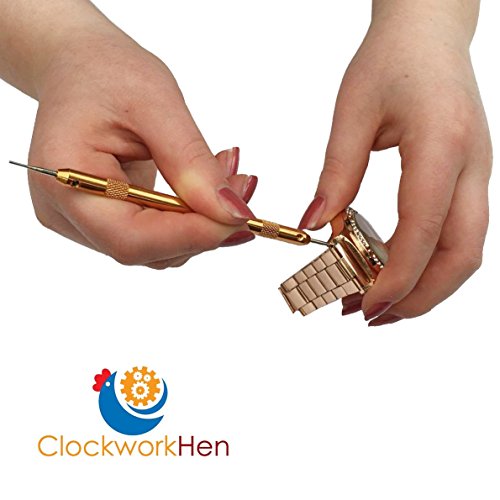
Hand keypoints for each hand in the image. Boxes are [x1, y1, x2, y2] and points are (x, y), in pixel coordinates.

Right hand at [28, 31, 257, 268]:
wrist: (81, 68)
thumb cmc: (107, 72)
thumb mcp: (157, 105)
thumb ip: (191, 164)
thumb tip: (233, 214)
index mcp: (64, 180)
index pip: (131, 238)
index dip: (192, 235)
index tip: (241, 215)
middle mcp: (68, 213)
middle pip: (148, 249)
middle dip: (205, 225)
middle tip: (244, 186)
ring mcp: (84, 221)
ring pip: (158, 247)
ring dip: (202, 220)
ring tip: (226, 174)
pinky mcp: (106, 218)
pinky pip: (156, 233)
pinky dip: (189, 215)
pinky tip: (205, 183)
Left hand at [300, 13, 491, 323]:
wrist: (429, 32)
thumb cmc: (392, 60)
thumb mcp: (352, 113)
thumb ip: (336, 174)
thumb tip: (317, 226)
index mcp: (442, 146)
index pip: (423, 231)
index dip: (396, 279)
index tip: (364, 307)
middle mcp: (471, 167)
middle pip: (461, 256)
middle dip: (420, 298)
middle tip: (373, 316)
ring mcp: (477, 174)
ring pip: (466, 251)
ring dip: (427, 286)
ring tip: (382, 302)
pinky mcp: (468, 179)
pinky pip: (458, 233)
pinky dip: (430, 262)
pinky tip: (395, 269)